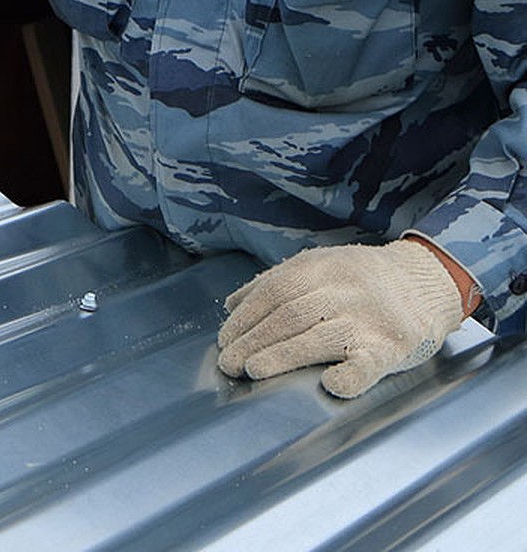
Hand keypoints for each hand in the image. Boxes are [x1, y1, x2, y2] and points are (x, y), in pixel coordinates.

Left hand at [217, 240, 464, 398]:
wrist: (426, 281)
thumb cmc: (362, 279)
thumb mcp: (320, 266)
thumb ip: (276, 283)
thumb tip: (232, 305)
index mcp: (320, 267)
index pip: (273, 292)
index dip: (245, 318)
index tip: (225, 340)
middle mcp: (342, 289)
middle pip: (289, 315)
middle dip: (254, 340)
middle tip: (229, 362)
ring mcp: (368, 319)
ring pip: (318, 338)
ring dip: (282, 356)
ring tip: (254, 370)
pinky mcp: (392, 347)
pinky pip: (368, 364)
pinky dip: (348, 376)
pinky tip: (328, 385)